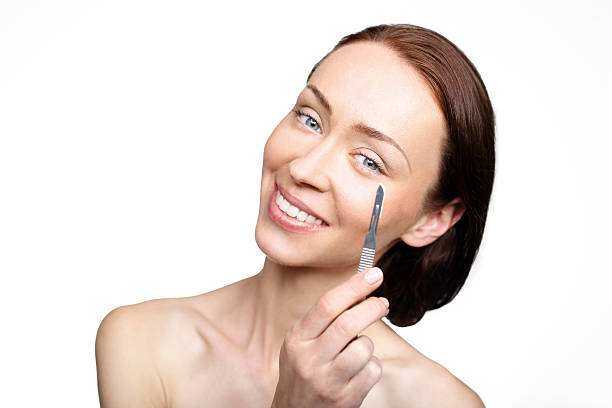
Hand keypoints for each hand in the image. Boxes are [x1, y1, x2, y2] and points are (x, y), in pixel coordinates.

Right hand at [271, 267, 388, 407]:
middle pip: (348, 323)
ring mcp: (326, 381)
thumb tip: (360, 291)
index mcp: (297, 339)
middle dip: (372, 308)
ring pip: (364, 348)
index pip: (327, 304)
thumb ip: (323, 320)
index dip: (354, 286)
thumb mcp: (301, 342)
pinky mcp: (345, 399)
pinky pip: (372, 370)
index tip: (374, 274)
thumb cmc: (303, 370)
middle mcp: (309, 359)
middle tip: (383, 302)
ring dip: (368, 344)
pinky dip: (372, 366)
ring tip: (358, 350)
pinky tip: (359, 371)